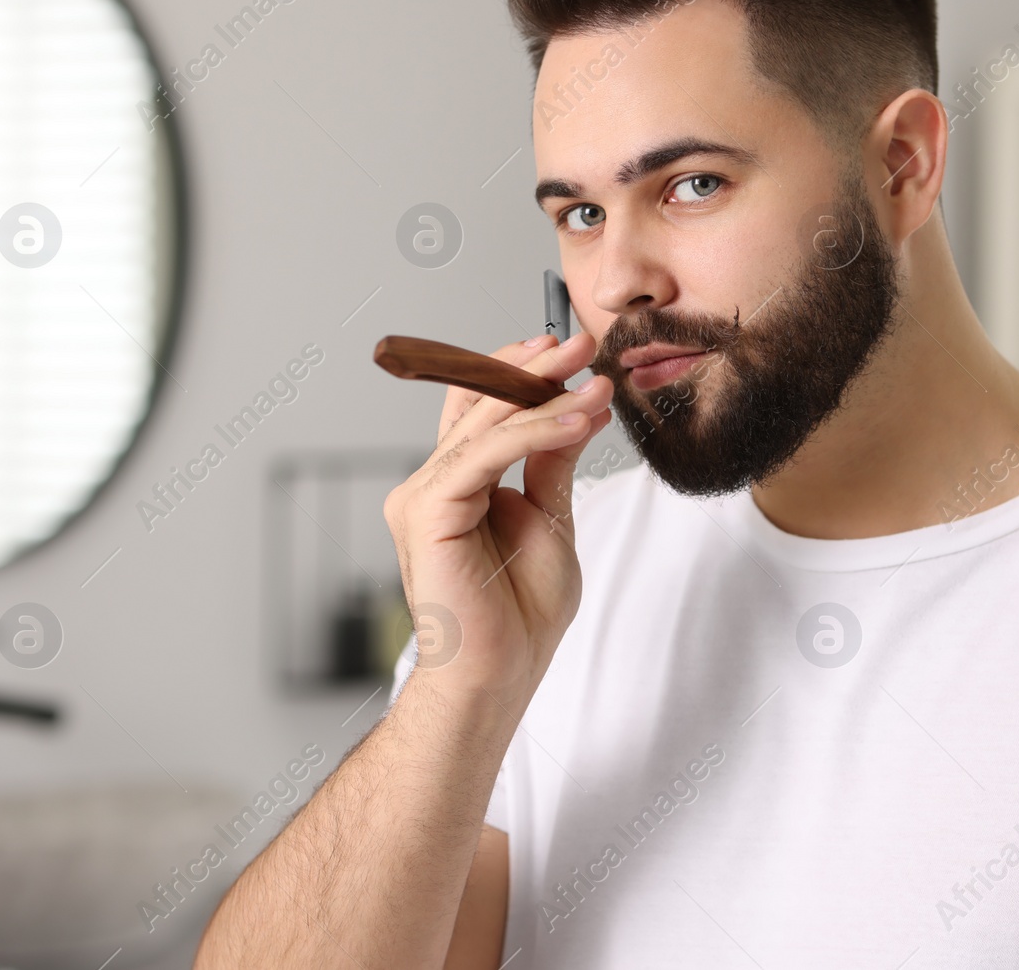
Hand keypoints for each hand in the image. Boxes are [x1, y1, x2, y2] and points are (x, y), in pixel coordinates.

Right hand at [384, 332, 612, 706]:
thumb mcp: (551, 521)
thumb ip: (551, 465)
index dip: (520, 372)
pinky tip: (577, 420)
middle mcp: (433, 482)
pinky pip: (485, 455)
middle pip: (478, 403)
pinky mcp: (428, 511)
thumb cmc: (520, 616)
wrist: (499, 676)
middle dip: (534, 368)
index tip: (575, 354)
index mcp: (457, 484)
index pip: (480, 407)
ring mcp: (423, 495)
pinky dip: (534, 432)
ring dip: (543, 394)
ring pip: (484, 424)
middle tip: (585, 343)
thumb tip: (577, 407)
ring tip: (594, 379)